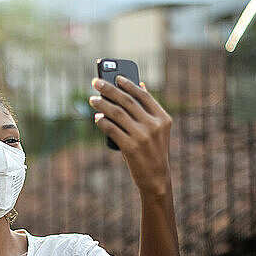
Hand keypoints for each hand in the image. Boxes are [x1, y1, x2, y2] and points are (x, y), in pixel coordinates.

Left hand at [88, 76, 172, 195]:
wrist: (156, 178)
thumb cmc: (153, 151)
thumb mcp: (158, 130)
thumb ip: (149, 110)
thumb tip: (141, 85)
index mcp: (163, 118)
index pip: (143, 95)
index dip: (128, 84)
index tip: (116, 77)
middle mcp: (153, 125)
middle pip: (127, 101)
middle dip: (109, 89)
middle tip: (95, 82)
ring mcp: (142, 136)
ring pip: (117, 113)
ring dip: (102, 104)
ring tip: (92, 99)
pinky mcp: (130, 147)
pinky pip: (111, 129)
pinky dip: (102, 121)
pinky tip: (96, 117)